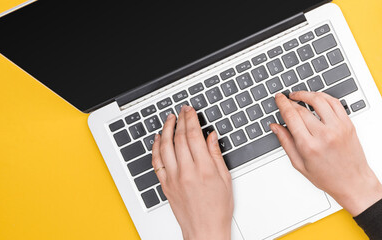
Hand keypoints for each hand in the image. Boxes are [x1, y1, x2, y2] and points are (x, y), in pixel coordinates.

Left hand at [151, 105, 232, 239]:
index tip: (191, 111)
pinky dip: (156, 147)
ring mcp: (173, 178)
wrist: (204, 230)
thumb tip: (211, 137)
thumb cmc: (217, 209)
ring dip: (166, 130)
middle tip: (183, 110)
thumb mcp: (225, 179)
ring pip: (165, 147)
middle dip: (181, 120)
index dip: (191, 120)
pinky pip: (157, 162)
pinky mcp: (165, 185)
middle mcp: (187, 172)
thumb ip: (216, 155)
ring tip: (170, 119)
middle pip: (179, 139)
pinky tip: (159, 138)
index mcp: (205, 169)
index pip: (194, 136)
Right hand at [271, 92, 381, 215]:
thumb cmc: (328, 178)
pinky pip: (335, 102)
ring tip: (299, 95)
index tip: (279, 98)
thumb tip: (275, 127)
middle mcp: (324, 135)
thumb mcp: (300, 165)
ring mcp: (338, 128)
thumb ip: (286, 143)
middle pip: (302, 108)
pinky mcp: (348, 124)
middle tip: (286, 99)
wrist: (353, 182)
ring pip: (319, 100)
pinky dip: (324, 96)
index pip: (291, 116)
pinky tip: (316, 98)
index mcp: (309, 146)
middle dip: (291, 101)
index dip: (282, 104)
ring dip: (306, 94)